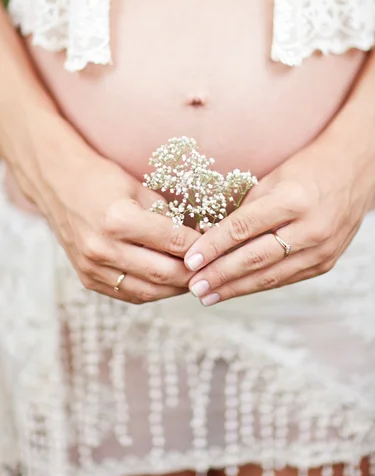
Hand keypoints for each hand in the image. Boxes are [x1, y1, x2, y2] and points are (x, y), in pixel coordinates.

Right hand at [39, 150, 199, 303]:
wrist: (58, 185)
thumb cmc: (101, 180)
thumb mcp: (139, 188)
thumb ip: (168, 216)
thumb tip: (199, 237)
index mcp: (117, 219)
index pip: (171, 242)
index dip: (198, 246)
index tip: (215, 246)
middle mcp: (102, 248)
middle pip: (162, 273)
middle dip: (193, 273)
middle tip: (211, 269)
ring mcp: (92, 267)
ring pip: (147, 291)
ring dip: (175, 289)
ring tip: (193, 279)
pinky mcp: (87, 279)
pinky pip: (128, 294)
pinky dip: (152, 292)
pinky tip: (167, 284)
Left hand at [183, 138, 374, 304]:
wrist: (354, 172)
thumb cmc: (307, 170)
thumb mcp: (272, 180)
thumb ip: (244, 210)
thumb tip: (207, 236)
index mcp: (293, 200)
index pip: (243, 228)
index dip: (213, 246)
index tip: (190, 260)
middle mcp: (310, 228)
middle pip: (255, 258)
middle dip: (220, 275)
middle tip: (193, 286)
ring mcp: (322, 250)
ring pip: (270, 276)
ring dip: (235, 288)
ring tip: (208, 295)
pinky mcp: (326, 263)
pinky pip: (285, 278)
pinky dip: (258, 284)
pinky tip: (236, 289)